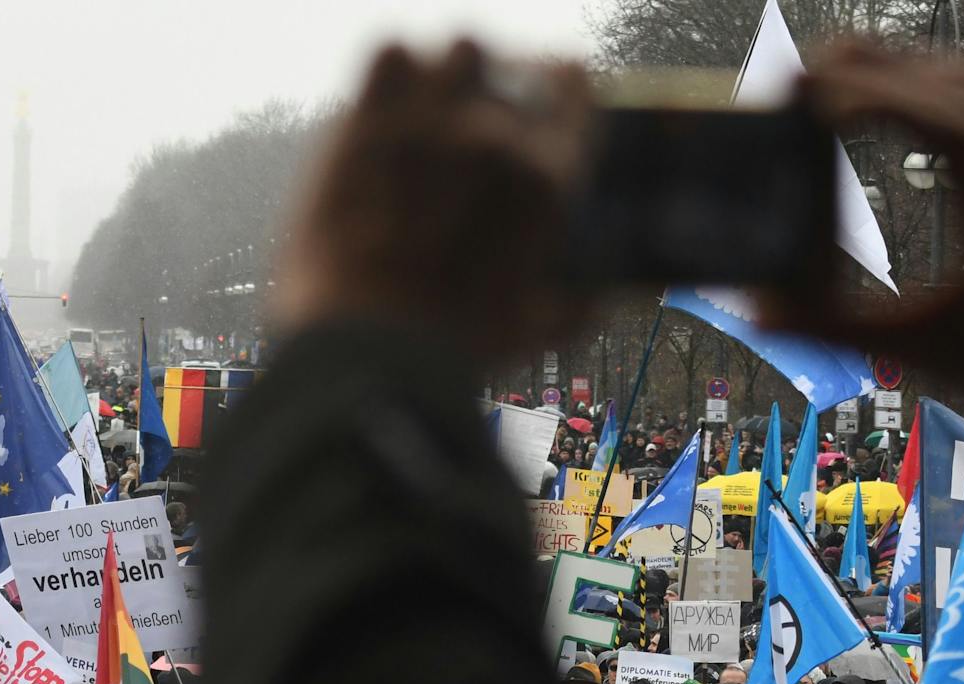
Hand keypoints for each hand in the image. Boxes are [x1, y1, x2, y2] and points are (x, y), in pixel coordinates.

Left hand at [272, 42, 588, 364]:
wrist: (370, 354)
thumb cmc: (450, 352)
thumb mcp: (530, 336)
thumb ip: (572, 311)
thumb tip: (596, 304)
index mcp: (548, 179)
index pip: (571, 85)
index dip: (553, 78)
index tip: (540, 84)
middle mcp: (497, 136)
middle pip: (500, 63)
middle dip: (485, 82)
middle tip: (464, 108)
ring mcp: (431, 124)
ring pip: (451, 50)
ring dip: (441, 70)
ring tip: (424, 103)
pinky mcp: (367, 127)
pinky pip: (388, 53)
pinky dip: (391, 68)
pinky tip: (384, 98)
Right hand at [773, 44, 963, 454]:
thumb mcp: (915, 350)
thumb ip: (833, 328)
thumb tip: (757, 312)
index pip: (948, 123)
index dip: (880, 97)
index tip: (817, 92)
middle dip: (888, 66)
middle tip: (814, 62)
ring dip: (922, 67)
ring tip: (854, 69)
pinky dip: (953, 85)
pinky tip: (911, 96)